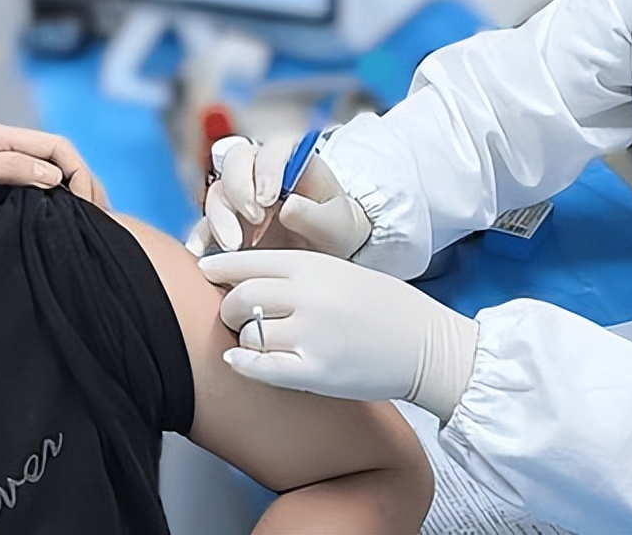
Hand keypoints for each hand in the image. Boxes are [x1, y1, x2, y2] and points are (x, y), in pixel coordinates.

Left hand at [0, 122, 107, 206]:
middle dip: (82, 181)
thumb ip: (4, 168)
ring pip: (45, 170)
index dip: (78, 172)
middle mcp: (0, 144)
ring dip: (69, 190)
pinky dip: (48, 197)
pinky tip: (53, 216)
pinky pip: (27, 183)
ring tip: (85, 217)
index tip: (84, 202)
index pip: (56, 146)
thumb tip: (54, 176)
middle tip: (98, 213)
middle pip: (57, 157)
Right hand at [185, 135, 372, 258]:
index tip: (268, 198)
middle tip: (254, 218)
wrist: (326, 249)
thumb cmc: (334, 227)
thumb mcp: (336, 223)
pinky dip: (199, 235)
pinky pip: (205, 222)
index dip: (266, 168)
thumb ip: (315, 215)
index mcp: (293, 158)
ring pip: (217, 190)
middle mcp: (261, 170)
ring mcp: (241, 194)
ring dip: (220, 215)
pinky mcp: (227, 221)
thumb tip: (288, 207)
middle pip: (236, 161)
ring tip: (235, 244)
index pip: (274, 148)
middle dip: (239, 188)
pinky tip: (198, 250)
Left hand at [200, 249, 478, 422]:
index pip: (250, 260)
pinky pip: (258, 367)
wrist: (427, 345)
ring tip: (263, 340)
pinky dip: (243, 363)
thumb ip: (300, 275)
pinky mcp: (314, 372)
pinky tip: (240, 360)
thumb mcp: (345, 274)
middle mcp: (310, 295)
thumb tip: (248, 279)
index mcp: (317, 266)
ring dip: (247, 337)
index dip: (220, 266)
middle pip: (240, 297)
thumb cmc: (388, 308)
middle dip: (231, 307)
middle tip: (239, 315)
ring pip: (248, 333)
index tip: (204, 270)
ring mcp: (311, 334)